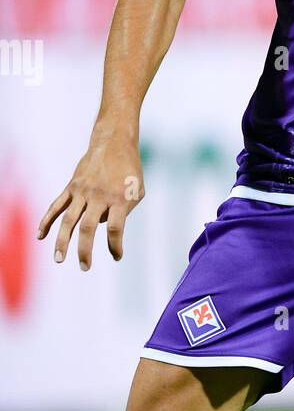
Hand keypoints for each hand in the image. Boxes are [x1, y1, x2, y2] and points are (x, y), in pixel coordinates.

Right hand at [37, 132, 144, 269]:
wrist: (113, 143)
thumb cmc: (129, 171)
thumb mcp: (136, 192)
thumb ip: (123, 212)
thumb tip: (101, 227)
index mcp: (118, 198)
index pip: (115, 228)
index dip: (115, 245)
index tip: (117, 256)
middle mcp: (98, 196)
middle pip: (88, 227)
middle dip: (85, 250)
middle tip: (84, 267)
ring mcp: (82, 191)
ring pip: (69, 219)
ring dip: (62, 241)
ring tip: (59, 260)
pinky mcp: (71, 187)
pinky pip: (56, 206)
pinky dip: (47, 221)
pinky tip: (40, 236)